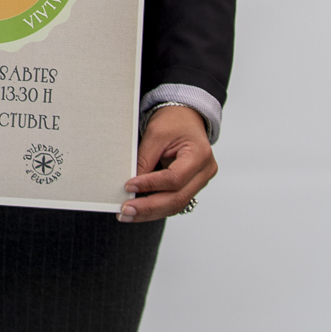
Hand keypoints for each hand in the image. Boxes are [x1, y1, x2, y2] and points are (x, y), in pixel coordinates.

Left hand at [119, 103, 216, 222]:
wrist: (186, 116)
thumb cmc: (174, 121)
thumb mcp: (156, 133)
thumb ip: (144, 159)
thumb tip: (131, 186)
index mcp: (200, 155)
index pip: (174, 178)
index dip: (150, 185)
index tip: (128, 186)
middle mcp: (204, 172)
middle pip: (177, 198)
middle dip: (149, 207)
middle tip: (125, 211)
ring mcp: (200, 181)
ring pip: (175, 205)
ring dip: (150, 212)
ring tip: (128, 215)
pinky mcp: (191, 186)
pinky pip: (174, 201)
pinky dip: (156, 207)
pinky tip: (139, 211)